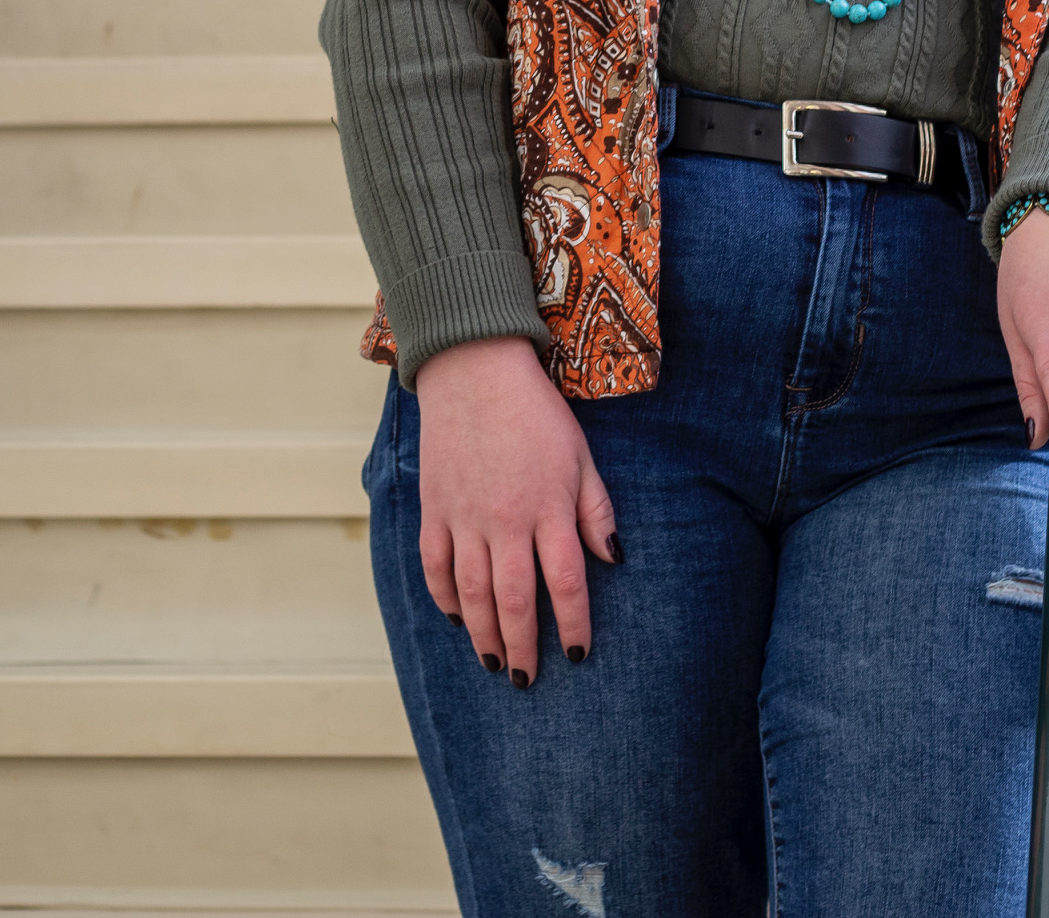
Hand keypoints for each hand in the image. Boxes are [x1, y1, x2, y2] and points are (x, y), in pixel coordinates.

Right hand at [413, 334, 620, 684]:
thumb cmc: (536, 412)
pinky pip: (435, 566)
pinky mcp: (435, 507)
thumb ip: (595, 509)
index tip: (577, 653)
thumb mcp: (580, 454)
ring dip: (484, 635)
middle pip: (514, 600)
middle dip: (523, 647)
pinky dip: (444, 597)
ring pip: (472, 594)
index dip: (573, 624)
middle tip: (527, 680)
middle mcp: (505, 519)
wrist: (475, 368)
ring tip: (495, 663)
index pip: (565, 582)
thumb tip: (613, 558)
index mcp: (548, 506)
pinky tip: (457, 618)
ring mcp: (464, 516)